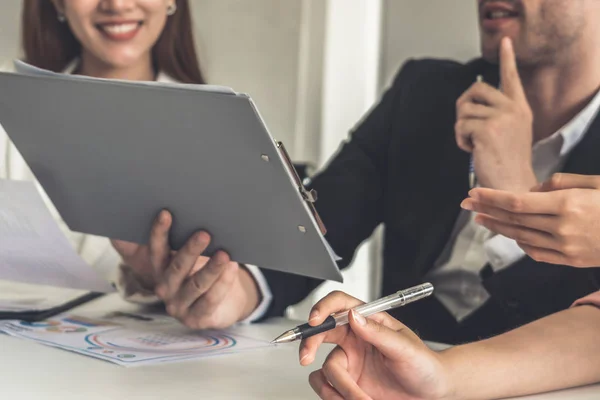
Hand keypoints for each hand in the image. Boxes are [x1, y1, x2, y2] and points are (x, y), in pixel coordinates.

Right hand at [113, 210, 260, 328]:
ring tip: (224, 254)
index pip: (157, 249)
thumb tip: (197, 213)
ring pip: (197, 285)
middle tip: (205, 234)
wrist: (224, 304)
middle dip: (191, 250)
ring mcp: (180, 306)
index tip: (166, 213)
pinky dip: (223, 283)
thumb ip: (191, 241)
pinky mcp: (197, 318)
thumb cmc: (206, 272)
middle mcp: (165, 288)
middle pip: (177, 268)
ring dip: (211, 269)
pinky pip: (211, 299)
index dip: (159, 232)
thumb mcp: (195, 258)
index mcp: (160, 269)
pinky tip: (231, 269)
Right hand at [301, 291, 453, 399]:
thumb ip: (378, 332)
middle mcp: (354, 339)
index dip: (323, 308)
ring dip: (337, 387)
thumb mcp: (405, 347)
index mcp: (368, 321)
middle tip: (307, 358)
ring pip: (324, 369)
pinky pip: (327, 387)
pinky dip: (335, 397)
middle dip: (310, 345)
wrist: (430, 394)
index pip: (339, 305)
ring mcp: (350, 362)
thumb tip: (353, 315)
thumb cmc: (424, 365)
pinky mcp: (348, 383)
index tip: (315, 320)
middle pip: (320, 333)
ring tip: (359, 398)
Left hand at [455, 37, 535, 191]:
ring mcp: (500, 118)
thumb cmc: (506, 160)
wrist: (512, 185)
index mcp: (519, 108)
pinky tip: (472, 150)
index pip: (511, 78)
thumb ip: (496, 112)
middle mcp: (512, 109)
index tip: (505, 42)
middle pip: (475, 89)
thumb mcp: (509, 130)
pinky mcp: (486, 130)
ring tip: (474, 143)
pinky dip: (460, 139)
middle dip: (463, 105)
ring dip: (461, 128)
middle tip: (466, 125)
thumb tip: (471, 97)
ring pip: (464, 110)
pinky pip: (460, 125)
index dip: (507, 59)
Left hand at [462, 173, 599, 266]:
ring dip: (497, 228)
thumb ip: (562, 183)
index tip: (473, 193)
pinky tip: (509, 235)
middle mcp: (562, 228)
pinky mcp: (570, 261)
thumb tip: (535, 189)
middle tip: (466, 204)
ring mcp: (566, 248)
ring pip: (520, 237)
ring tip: (481, 218)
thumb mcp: (597, 183)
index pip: (517, 202)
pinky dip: (520, 242)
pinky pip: (536, 252)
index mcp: (567, 205)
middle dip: (486, 210)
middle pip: (513, 220)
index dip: (491, 198)